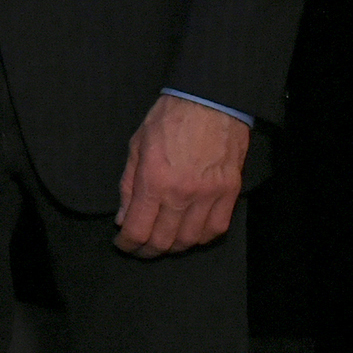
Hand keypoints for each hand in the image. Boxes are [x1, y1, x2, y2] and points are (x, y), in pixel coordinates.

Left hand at [115, 94, 248, 256]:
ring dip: (173, 247)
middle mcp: (183, 194)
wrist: (210, 102)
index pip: (138, 229)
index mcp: (155, 180)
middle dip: (147, 250)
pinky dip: (200, 238)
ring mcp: (210, 195)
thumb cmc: (169, 119)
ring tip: (162, 242)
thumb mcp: (136, 147)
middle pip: (164, 241)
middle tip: (139, 248)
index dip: (127, 243)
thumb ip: (128, 186)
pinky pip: (216, 229)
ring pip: (190, 239)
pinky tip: (189, 234)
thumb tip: (123, 217)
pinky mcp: (230, 192)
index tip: (122, 243)